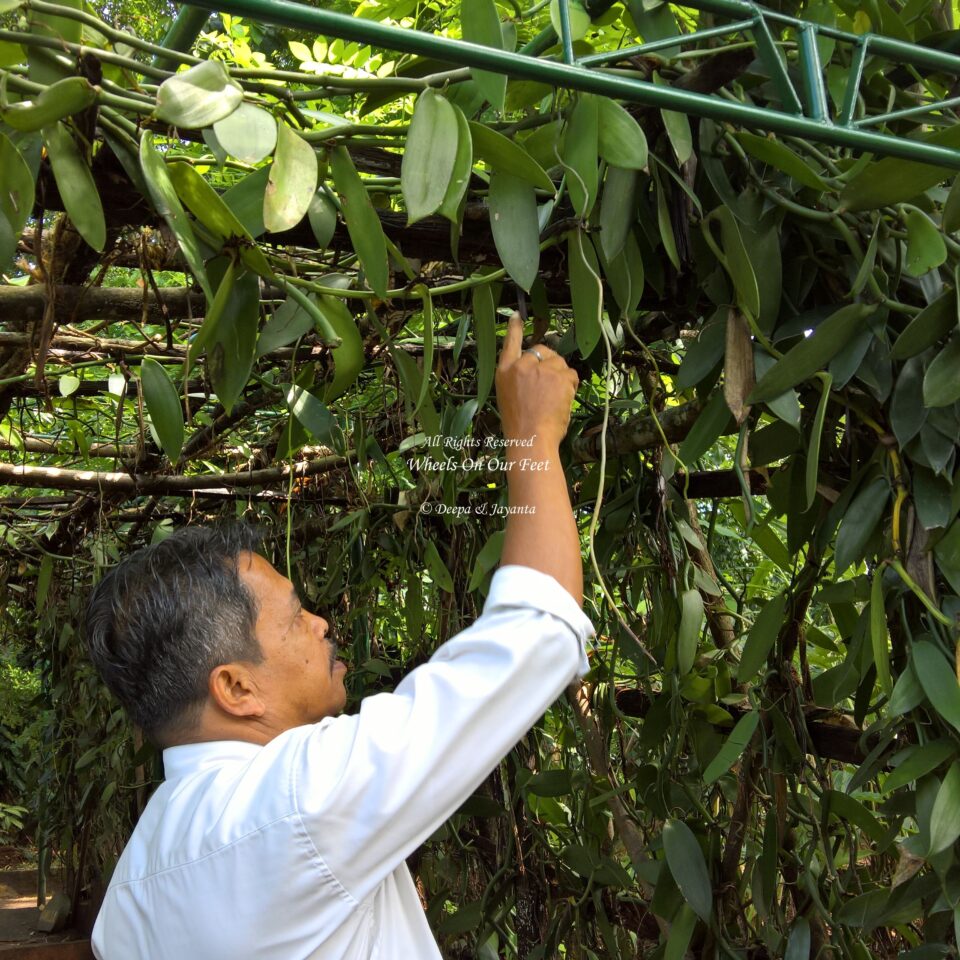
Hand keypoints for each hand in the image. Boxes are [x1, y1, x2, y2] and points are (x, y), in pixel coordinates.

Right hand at [495, 312, 578, 448]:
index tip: (517, 315)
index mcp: (505, 372)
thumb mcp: (510, 397)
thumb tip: (540, 368)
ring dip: (561, 378)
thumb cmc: (520, 425)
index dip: (515, 329)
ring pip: (559, 363)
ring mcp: (541, 368)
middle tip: (549, 389)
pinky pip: (571, 374)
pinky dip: (571, 386)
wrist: (530, 438)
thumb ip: (521, 378)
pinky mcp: (558, 375)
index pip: (510, 344)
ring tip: (554, 399)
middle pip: (542, 351)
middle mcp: (521, 365)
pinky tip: (562, 400)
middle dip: (550, 364)